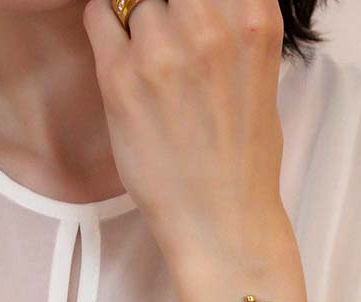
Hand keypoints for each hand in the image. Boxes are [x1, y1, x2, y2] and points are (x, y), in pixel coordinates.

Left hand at [82, 0, 289, 264]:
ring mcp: (162, 49)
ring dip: (140, 26)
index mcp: (254, 21)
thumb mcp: (261, 78)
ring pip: (135, 1)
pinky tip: (126, 67)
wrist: (221, 221)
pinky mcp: (120, 77)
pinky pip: (99, 16)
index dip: (198, 0)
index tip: (191, 14)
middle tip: (173, 42)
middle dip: (170, 8)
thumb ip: (233, 28)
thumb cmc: (245, 161)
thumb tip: (203, 4)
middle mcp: (209, 24)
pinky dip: (108, 32)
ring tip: (155, 73)